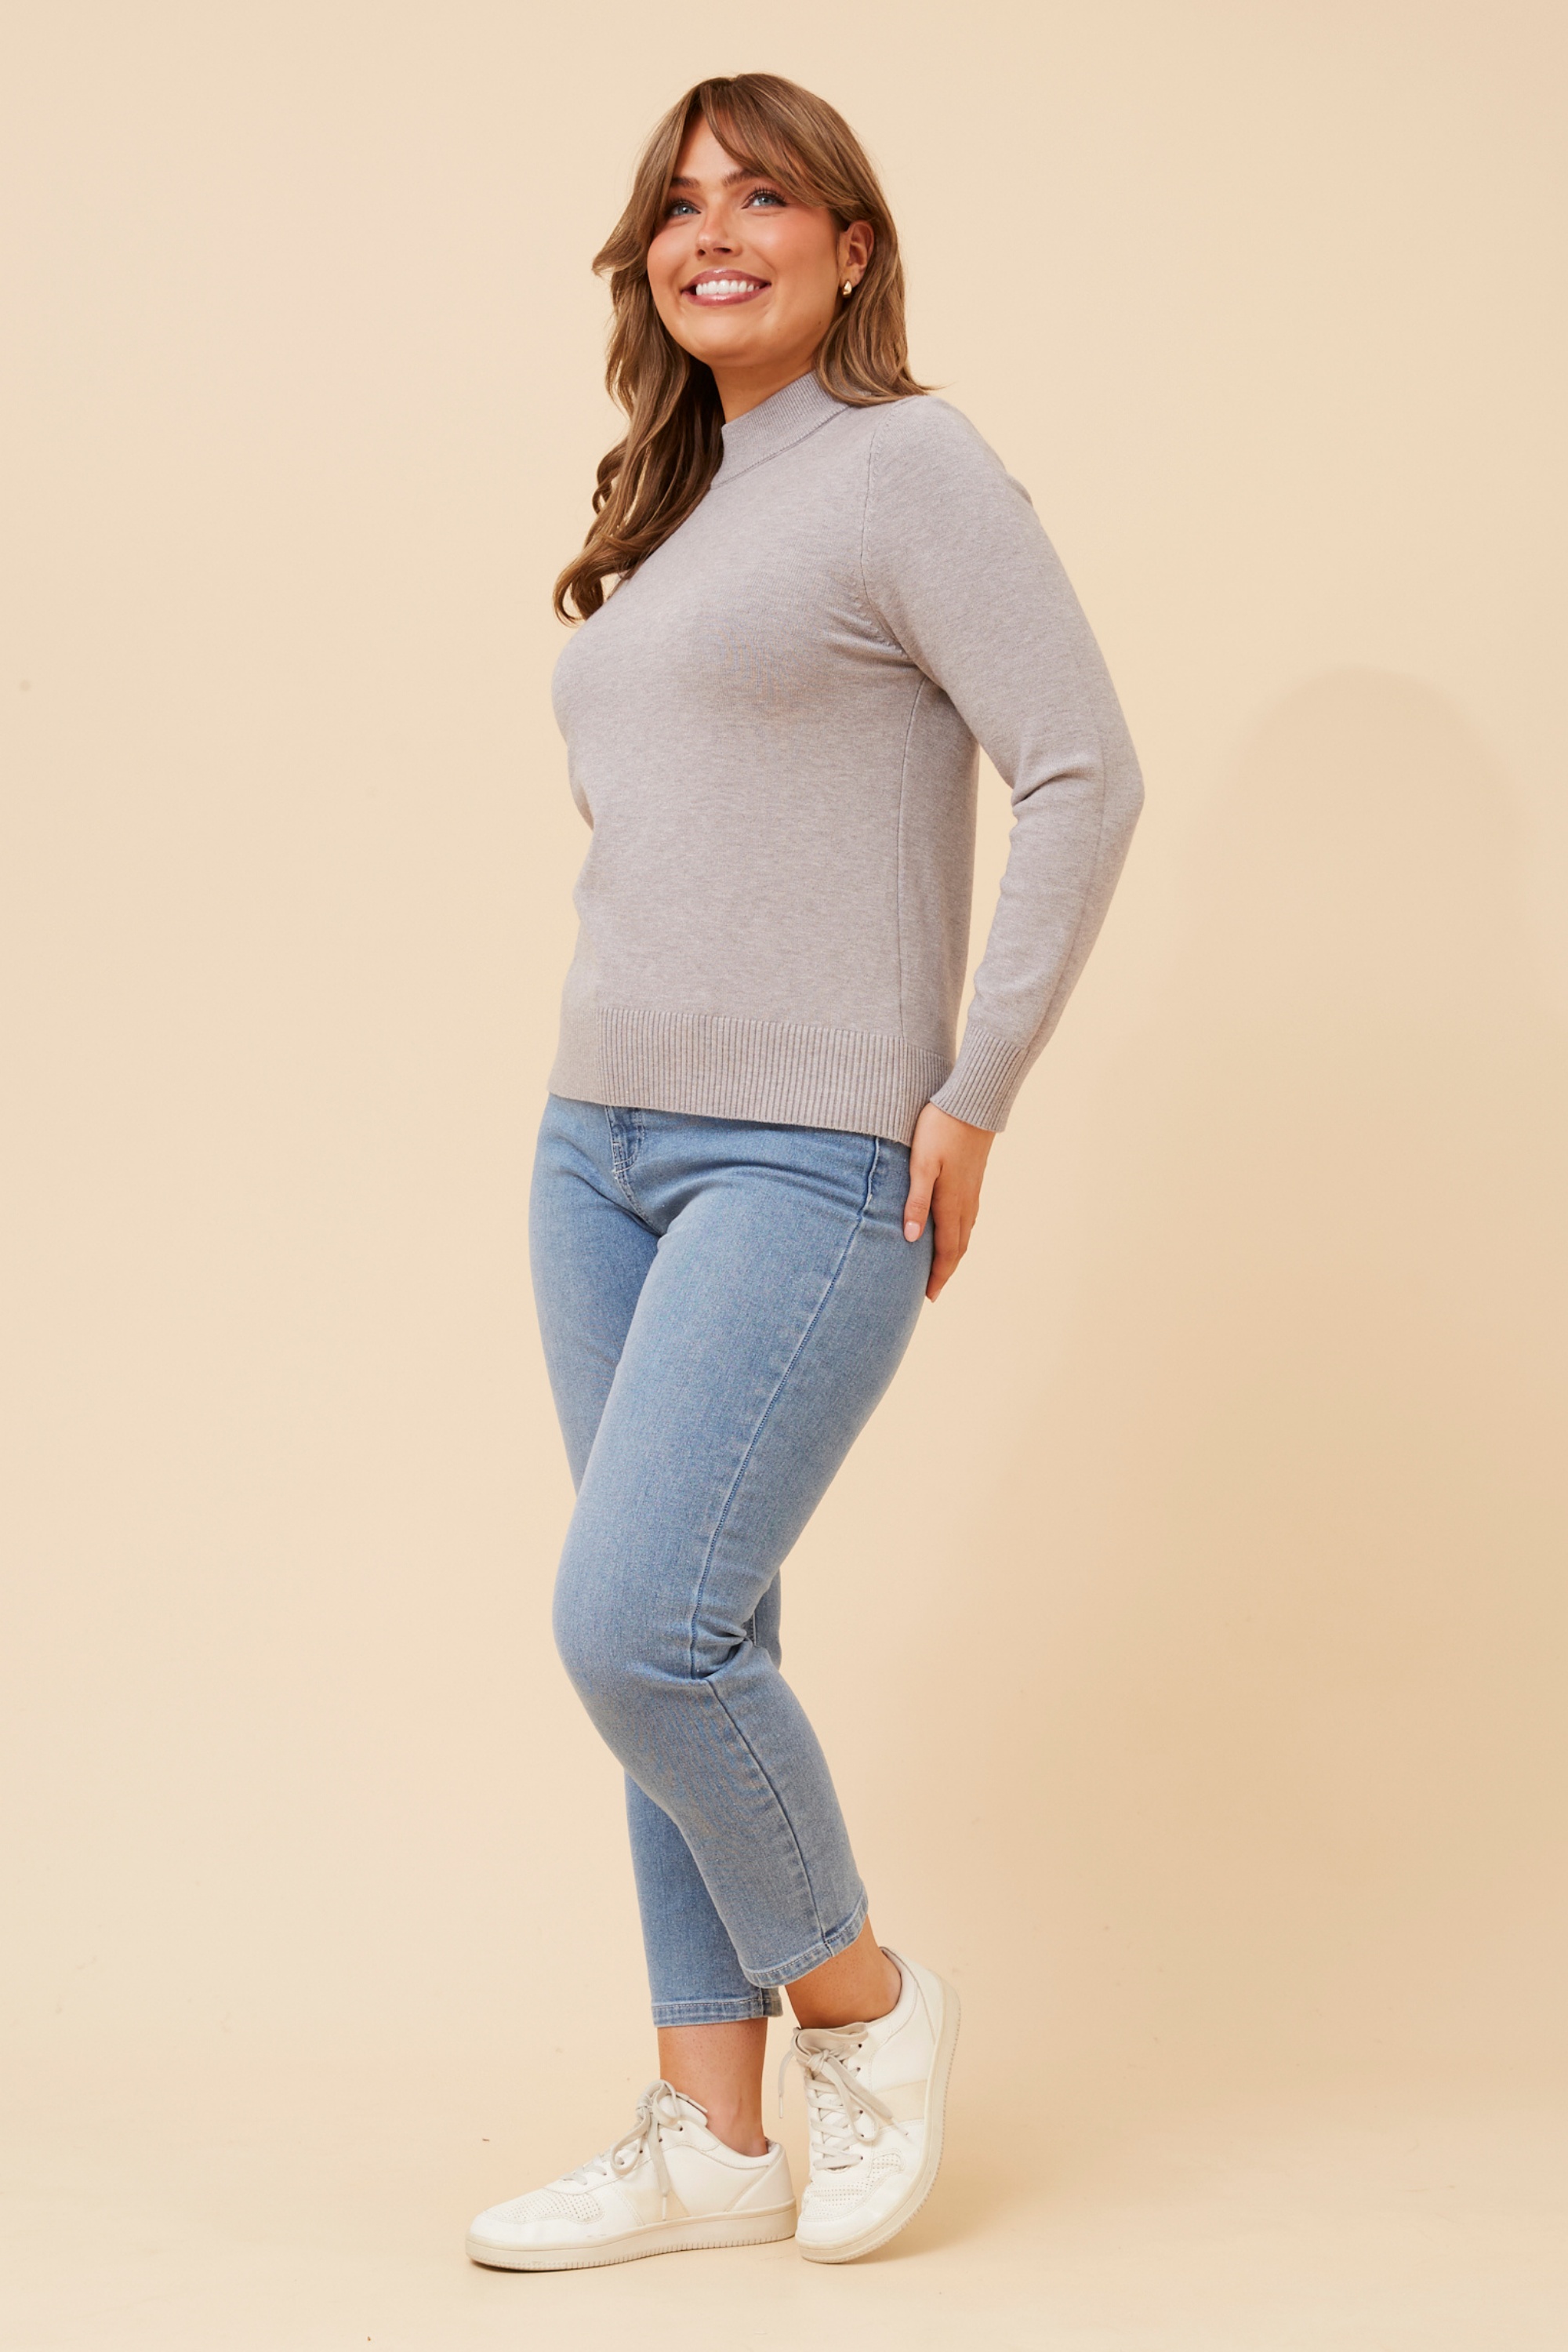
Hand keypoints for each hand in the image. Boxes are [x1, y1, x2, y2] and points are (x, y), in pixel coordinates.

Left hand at [902, 1102, 995, 1301]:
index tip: (929, 1296)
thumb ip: (916, 1201)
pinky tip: (953, 1229)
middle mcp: (966, 1202)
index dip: (939, 1275)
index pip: (947, 1250)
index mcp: (952, 1203)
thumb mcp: (922, 1164)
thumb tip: (912, 1239)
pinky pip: (968, 1216)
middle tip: (933, 1290)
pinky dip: (959, 1233)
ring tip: (941, 1266)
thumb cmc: (940, 1129)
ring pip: (965, 1232)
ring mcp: (973, 1190)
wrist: (972, 1101)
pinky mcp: (973, 1178)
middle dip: (946, 1270)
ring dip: (954, 1253)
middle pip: (959, 1246)